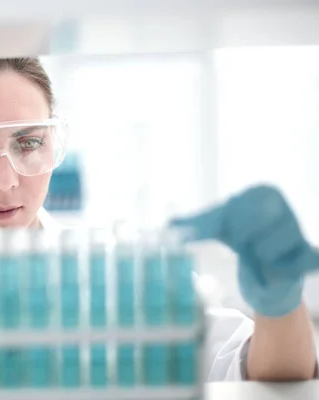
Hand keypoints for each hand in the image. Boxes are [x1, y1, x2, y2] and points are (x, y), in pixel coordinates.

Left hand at [170, 184, 318, 316]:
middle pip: (247, 230)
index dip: (232, 226)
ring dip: (258, 259)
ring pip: (264, 252)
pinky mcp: (310, 254)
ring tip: (263, 253)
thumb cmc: (241, 237)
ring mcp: (299, 229)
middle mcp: (284, 205)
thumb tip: (168, 225)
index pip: (236, 210)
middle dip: (243, 242)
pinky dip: (276, 272)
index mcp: (262, 192)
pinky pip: (286, 267)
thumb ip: (195, 224)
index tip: (233, 232)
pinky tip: (280, 264)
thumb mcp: (217, 227)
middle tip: (247, 244)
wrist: (267, 265)